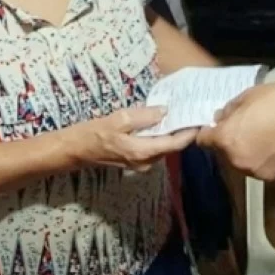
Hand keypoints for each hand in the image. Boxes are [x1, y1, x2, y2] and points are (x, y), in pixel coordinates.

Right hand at [71, 106, 197, 173]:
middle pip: (172, 146)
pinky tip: (160, 123)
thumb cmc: (93, 134)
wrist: (75, 150)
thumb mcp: (119, 119)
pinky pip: (154, 148)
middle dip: (182, 131)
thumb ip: (144, 116)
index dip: (189, 132)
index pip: (176, 144)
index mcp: (143, 152)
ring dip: (171, 133)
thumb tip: (165, 111)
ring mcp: (141, 163)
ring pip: (163, 147)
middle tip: (190, 111)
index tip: (199, 117)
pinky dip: (160, 136)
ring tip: (178, 114)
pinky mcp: (135, 160)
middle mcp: (146, 162)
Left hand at [198, 83, 274, 184]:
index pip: (204, 141)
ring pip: (246, 164)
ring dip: (251, 154)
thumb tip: (221, 118)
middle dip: (232, 143)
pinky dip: (271, 162)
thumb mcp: (248, 96)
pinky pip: (267, 170)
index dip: (210, 133)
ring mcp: (258, 173)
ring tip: (269, 140)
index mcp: (226, 140)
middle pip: (226, 154)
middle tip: (248, 129)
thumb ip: (230, 110)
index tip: (217, 128)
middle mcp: (237, 161)